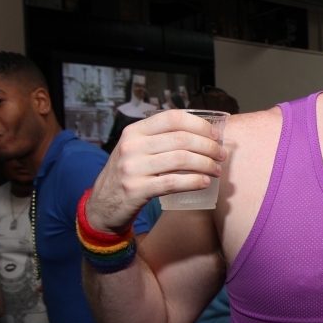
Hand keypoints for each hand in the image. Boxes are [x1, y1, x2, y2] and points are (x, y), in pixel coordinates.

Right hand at [85, 110, 226, 233]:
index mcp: (134, 131)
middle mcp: (132, 146)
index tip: (214, 135)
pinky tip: (205, 183)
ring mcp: (133, 168)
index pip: (172, 118)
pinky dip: (194, 181)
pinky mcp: (136, 190)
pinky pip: (173, 182)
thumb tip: (202, 134)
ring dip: (206, 164)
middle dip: (208, 147)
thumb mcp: (136, 149)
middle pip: (181, 139)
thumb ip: (159, 139)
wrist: (102, 204)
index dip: (198, 124)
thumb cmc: (128, 174)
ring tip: (216, 170)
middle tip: (221, 155)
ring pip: (181, 159)